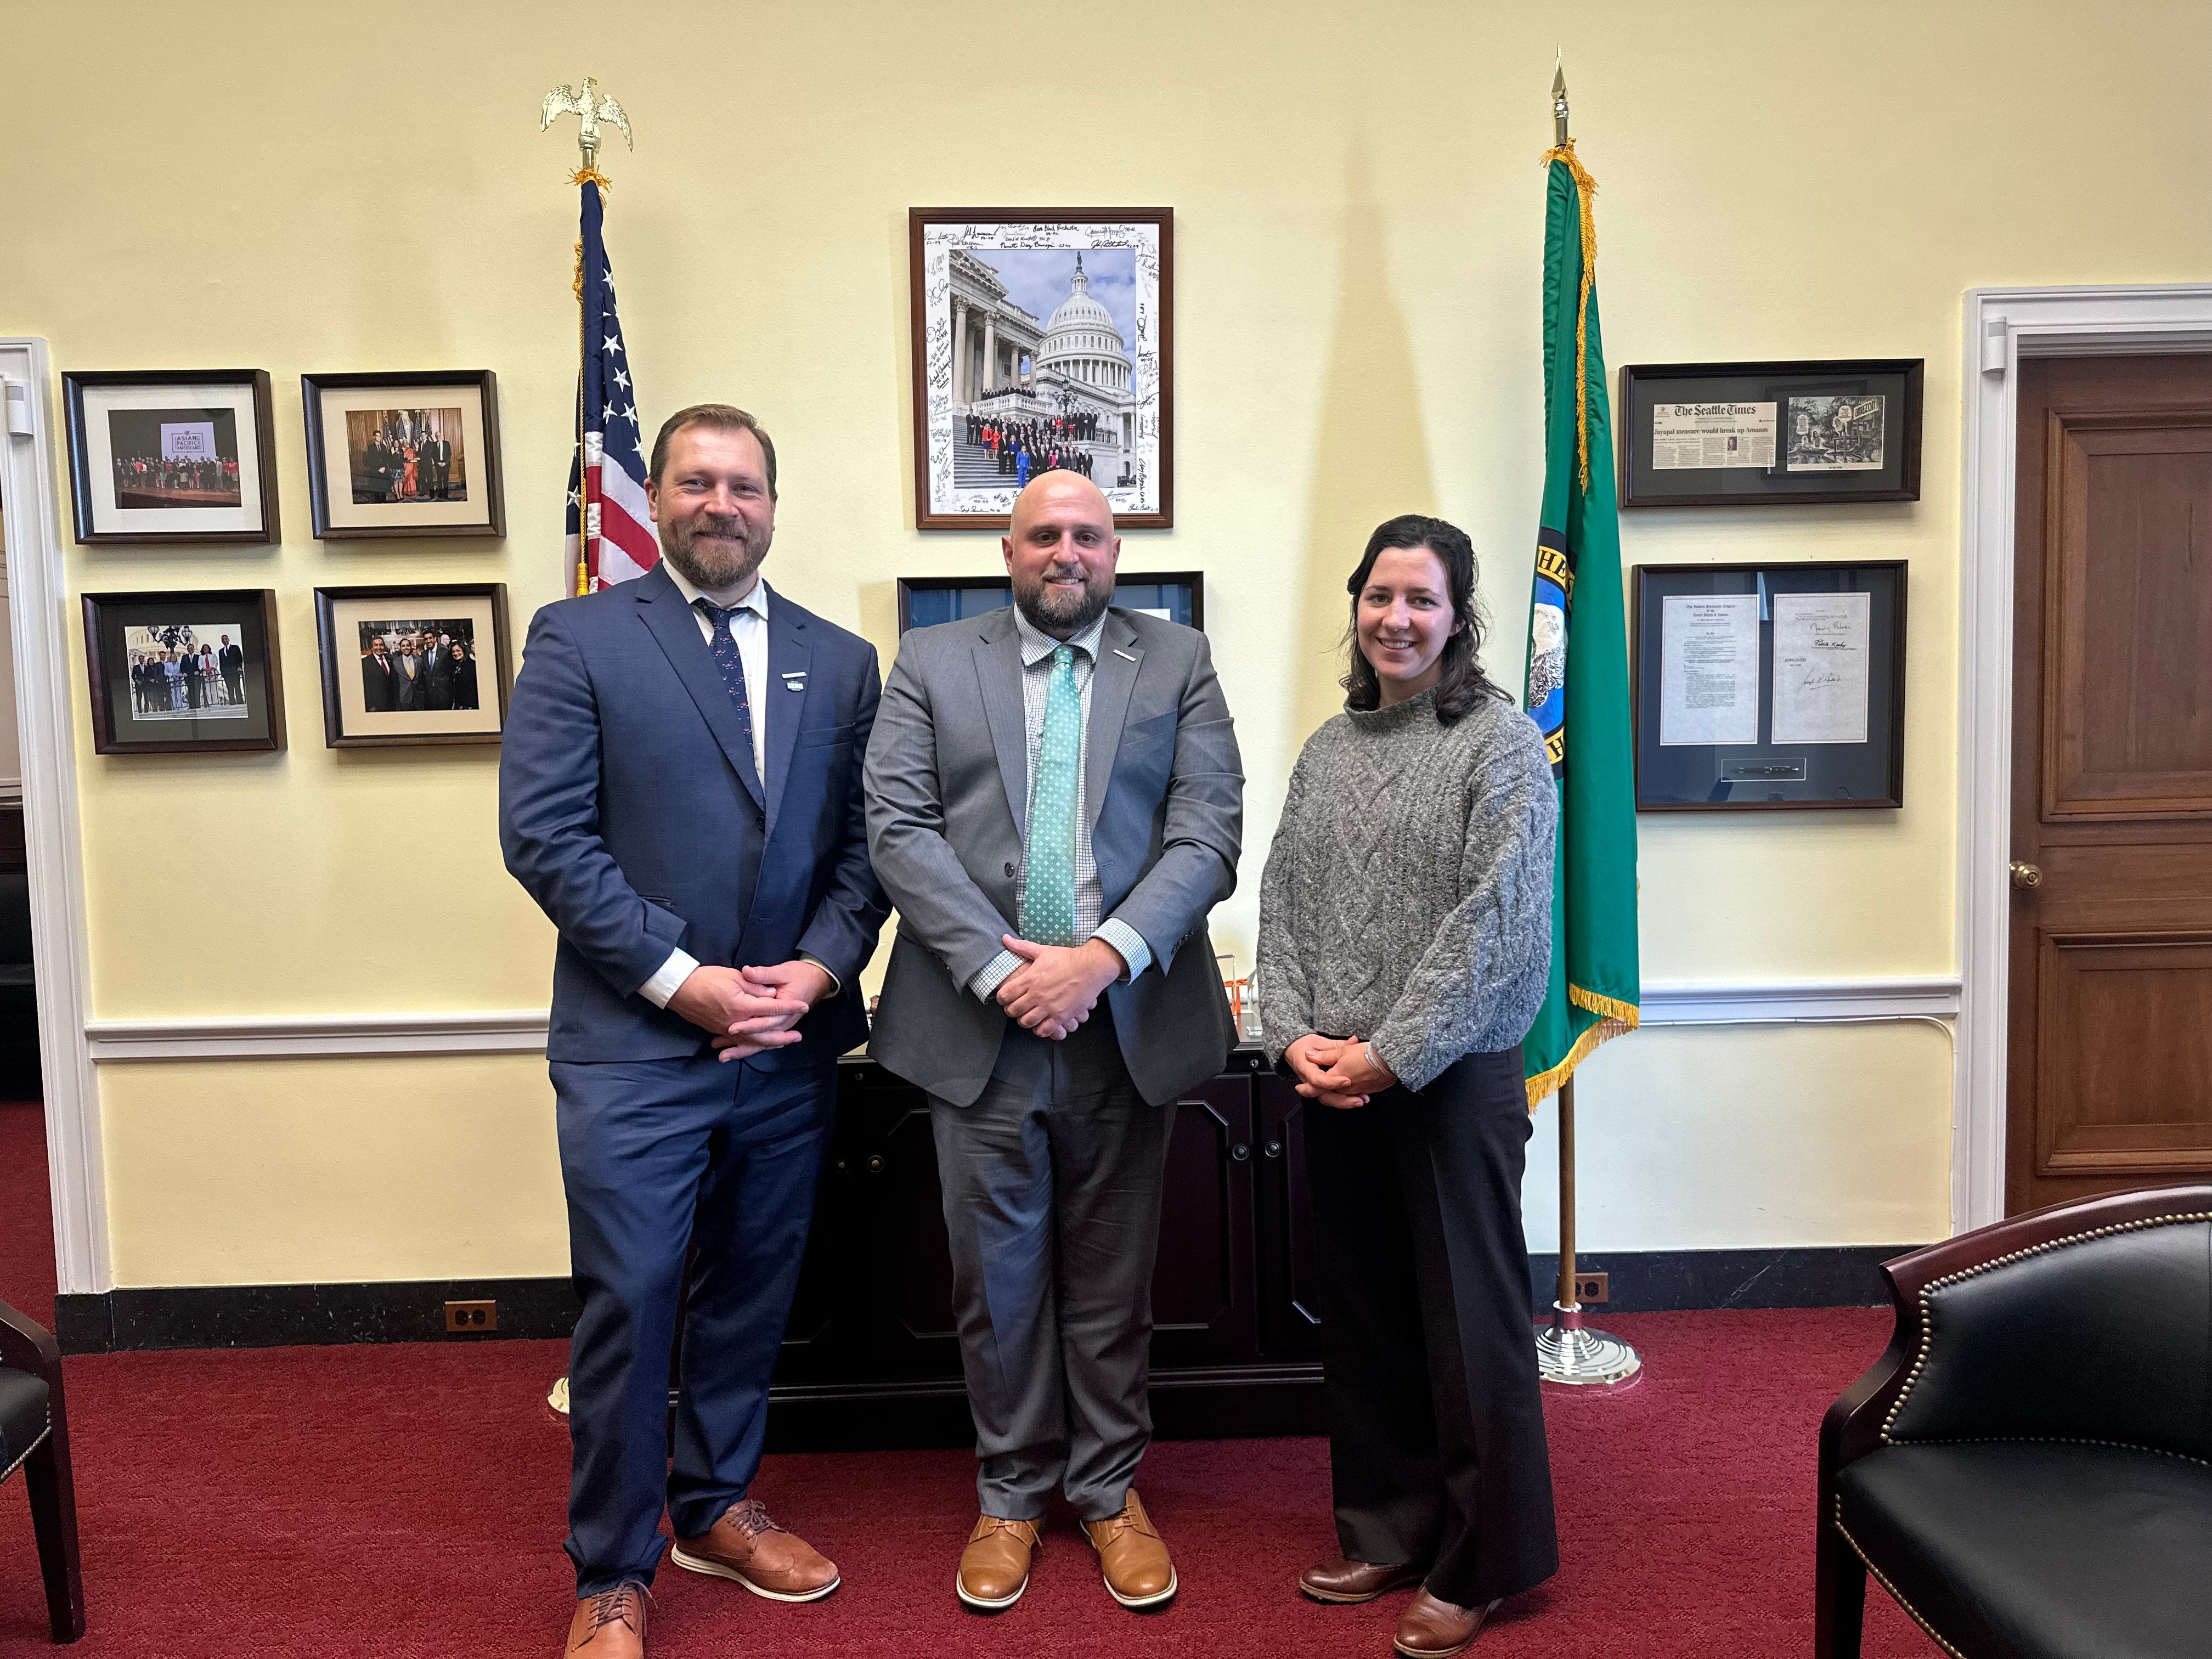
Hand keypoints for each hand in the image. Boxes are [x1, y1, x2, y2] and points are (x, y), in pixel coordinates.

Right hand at [667, 965, 808, 1058]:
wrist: (679, 989)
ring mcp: (726, 1030)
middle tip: (798, 1036)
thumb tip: (772, 995)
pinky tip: (760, 1046)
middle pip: (765, 1034)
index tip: (804, 1006)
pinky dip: (752, 1046)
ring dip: (770, 1044)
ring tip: (784, 1044)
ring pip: (753, 1042)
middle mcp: (736, 1023)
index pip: (771, 1008)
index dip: (789, 1007)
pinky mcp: (719, 1031)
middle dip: (783, 1036)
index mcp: (741, 1006)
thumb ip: (755, 986)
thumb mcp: (733, 976)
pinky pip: (739, 1042)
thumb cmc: (706, 978)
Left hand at [703, 960, 833, 1061]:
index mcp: (785, 1010)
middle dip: (740, 1044)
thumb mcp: (783, 972)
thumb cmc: (800, 975)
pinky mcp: (777, 1027)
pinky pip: (762, 1042)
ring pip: (760, 1043)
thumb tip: (747, 972)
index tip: (732, 1028)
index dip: (748, 1025)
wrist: (817, 981)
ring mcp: (780, 1026)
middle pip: (760, 1037)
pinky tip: (734, 1051)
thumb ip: (764, 974)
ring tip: (723, 1056)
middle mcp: (783, 1022)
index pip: (764, 1021)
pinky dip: (748, 1047)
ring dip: (741, 1050)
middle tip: (721, 1047)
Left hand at [996, 935, 1123, 1041]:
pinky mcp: (1061, 1016)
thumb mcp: (1042, 951)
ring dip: (1025, 1020)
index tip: (1006, 997)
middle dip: (1012, 1010)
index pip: (1004, 995)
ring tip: (1029, 1016)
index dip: (1002, 998)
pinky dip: (1040, 1029)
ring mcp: (1048, 1007)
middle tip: (1017, 1008)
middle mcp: (1036, 995)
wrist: (1091, 967)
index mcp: (1029, 979)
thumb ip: (1022, 947)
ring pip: (1026, 1022)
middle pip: (1013, 1011)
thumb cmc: (1067, 958)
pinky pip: (1044, 1030)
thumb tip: (1005, 939)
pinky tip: (1043, 1023)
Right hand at [1285, 1033, 1371, 1109]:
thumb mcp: (1320, 1042)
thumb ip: (1337, 1045)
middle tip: (1358, 1099)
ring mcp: (1316, 1087)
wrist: (1295, 1050)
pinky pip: (1333, 1098)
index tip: (1347, 1080)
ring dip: (1346, 1102)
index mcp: (1306, 1068)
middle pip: (1323, 1096)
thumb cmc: (1305, 1046)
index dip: (1332, 1082)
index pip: (1317, 1079)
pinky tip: (1360, 1098)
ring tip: (1361, 1100)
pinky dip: (1346, 1099)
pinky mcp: (1323, 1089)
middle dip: (1341, 1100)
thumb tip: (1353, 1041)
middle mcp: (1310, 1081)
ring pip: (1329, 1100)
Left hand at [1308, 1039, 1396, 1104]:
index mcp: (1336, 1077)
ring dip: (1335, 1095)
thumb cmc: (1366, 1054)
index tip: (1299, 1087)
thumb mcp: (1341, 1051)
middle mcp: (1345, 1088)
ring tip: (1327, 1090)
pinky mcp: (1368, 1091)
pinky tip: (1350, 1089)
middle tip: (1309, 1091)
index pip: (1317, 1087)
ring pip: (1342, 1097)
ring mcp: (1357, 1091)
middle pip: (1328, 1097)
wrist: (1388, 1059)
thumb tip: (1310, 1055)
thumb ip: (1324, 1055)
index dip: (1307, 1088)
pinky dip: (1350, 1094)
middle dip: (1320, 1094)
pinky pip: (1355, 1095)